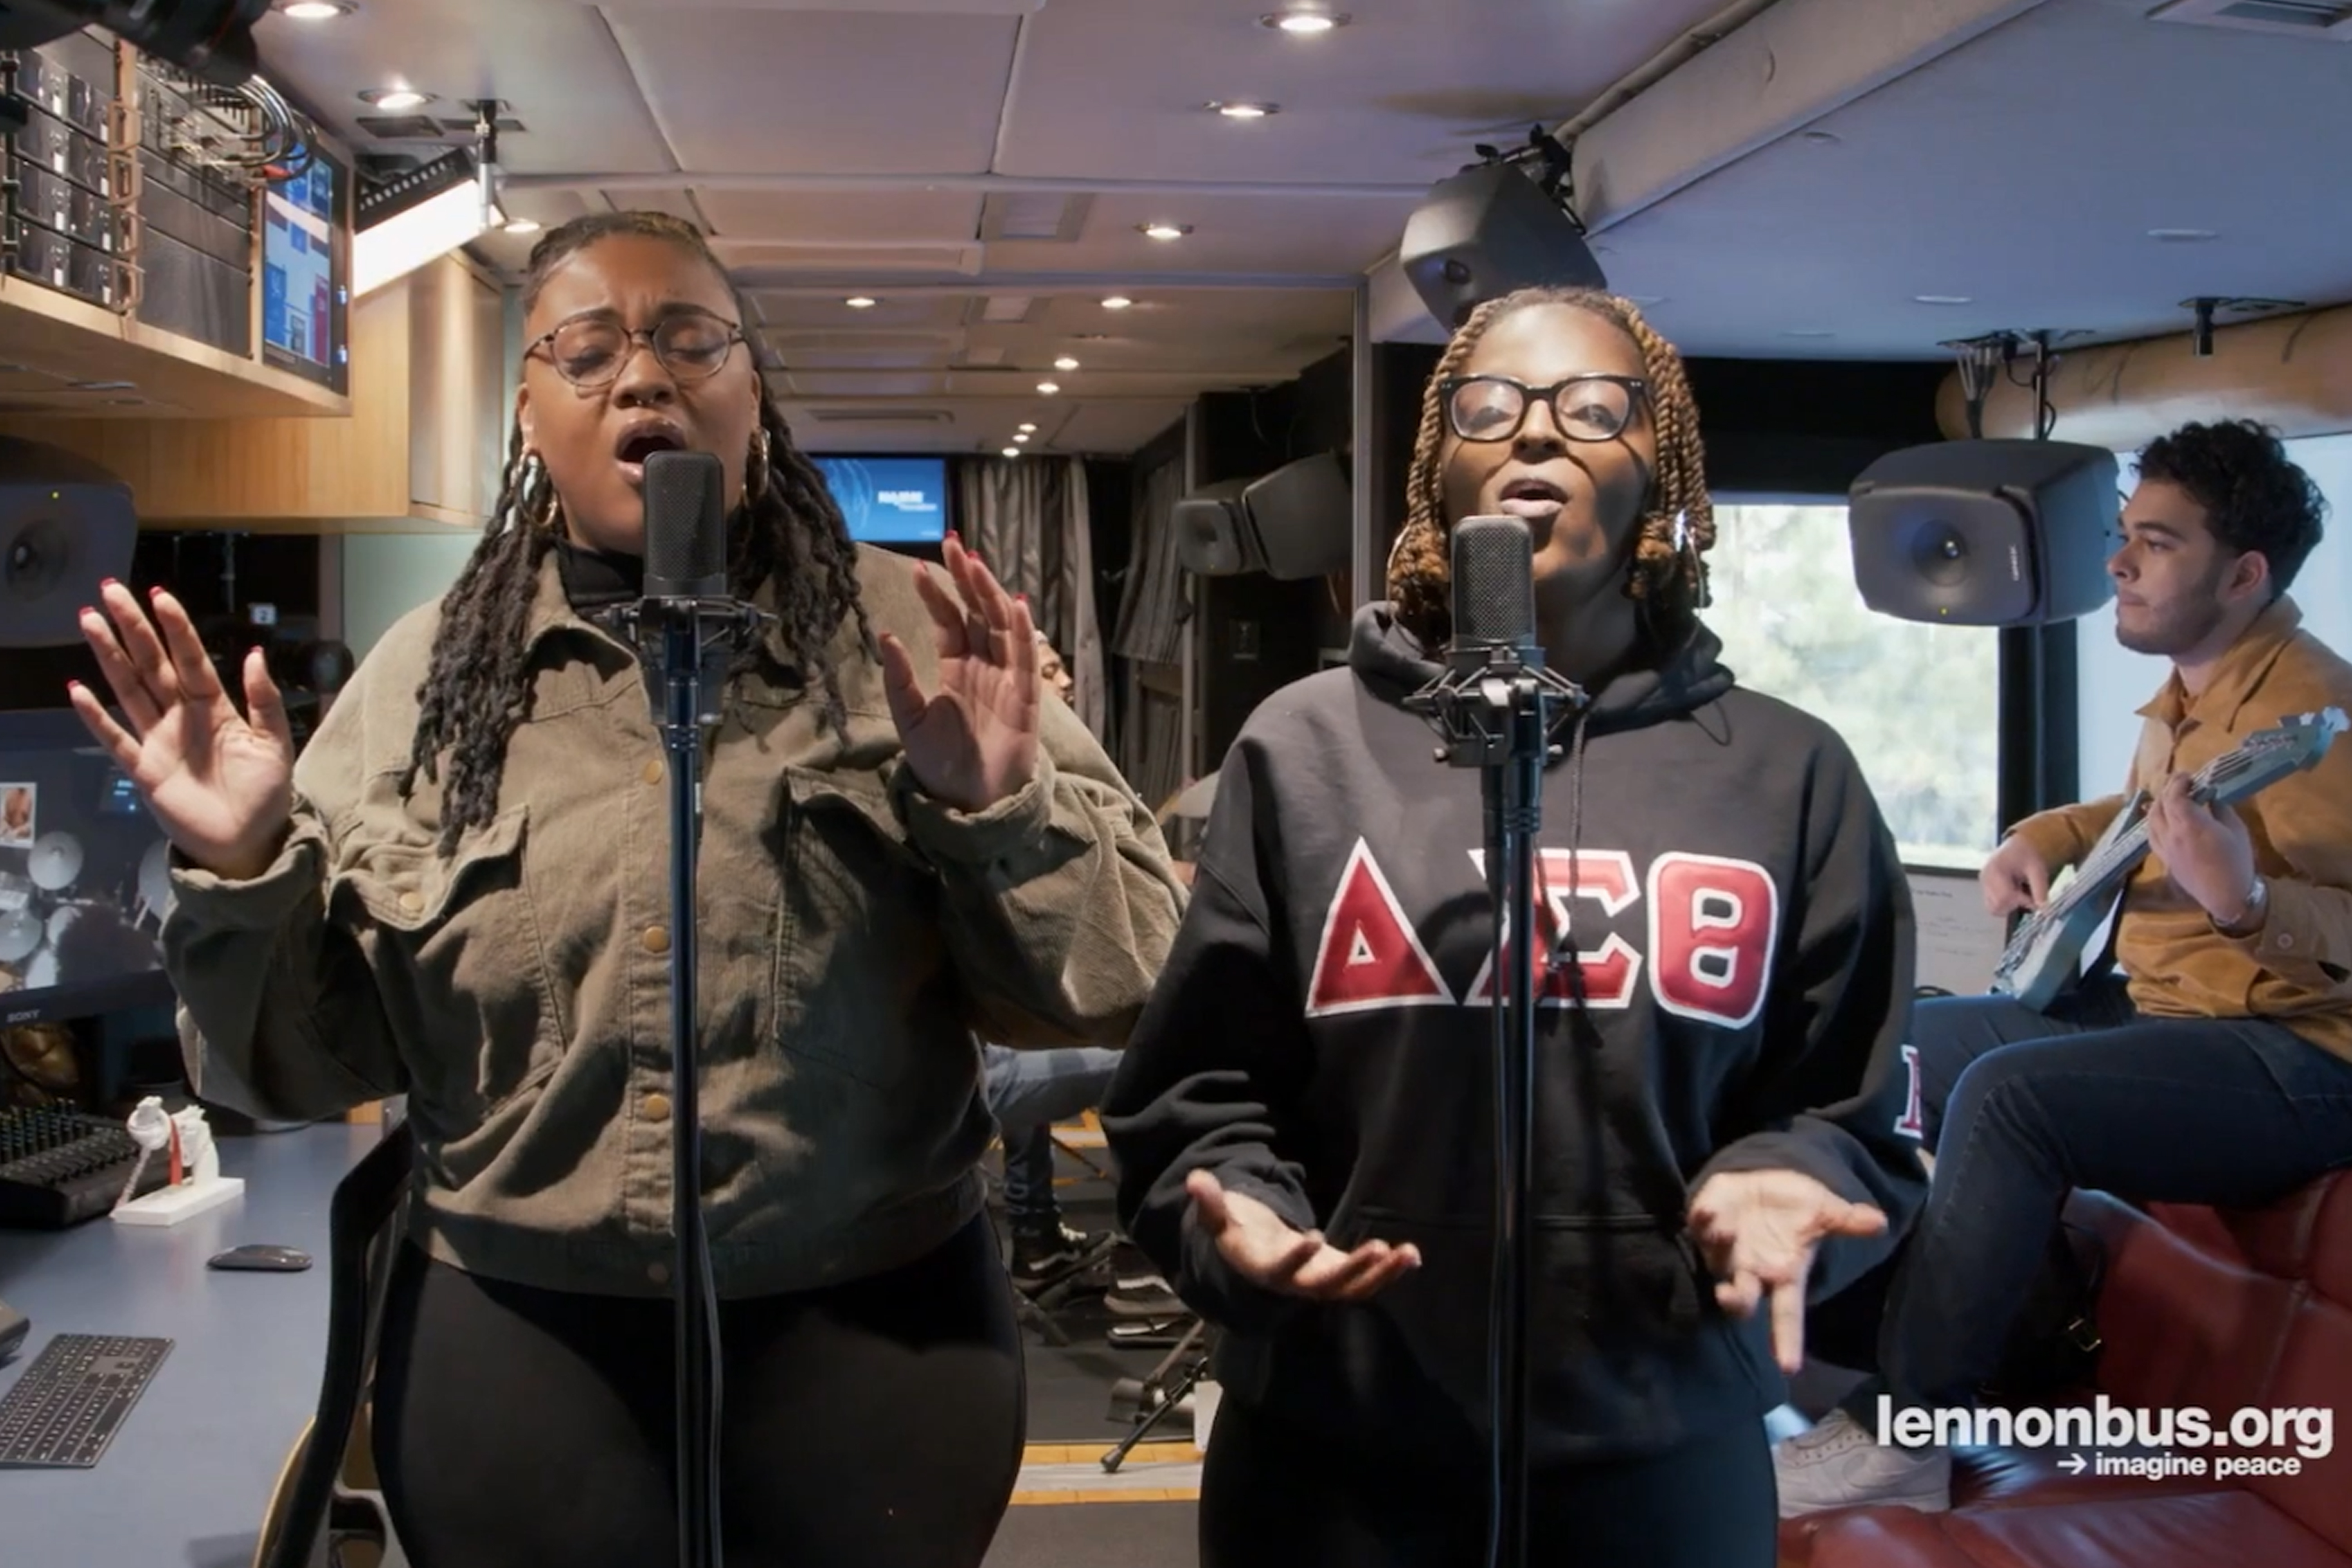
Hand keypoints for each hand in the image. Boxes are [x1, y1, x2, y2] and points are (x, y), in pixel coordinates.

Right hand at [70, 582, 294, 880]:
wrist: (250, 842)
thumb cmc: (265, 793)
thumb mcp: (275, 744)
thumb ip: (264, 700)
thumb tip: (255, 654)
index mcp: (215, 708)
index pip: (190, 659)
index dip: (175, 629)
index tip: (159, 596)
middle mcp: (181, 717)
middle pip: (152, 664)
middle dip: (132, 628)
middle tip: (110, 591)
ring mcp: (159, 741)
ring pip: (129, 689)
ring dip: (109, 657)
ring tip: (90, 622)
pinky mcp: (144, 770)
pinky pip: (115, 739)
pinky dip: (95, 717)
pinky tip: (78, 690)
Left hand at [877, 534, 1039, 813]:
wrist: (969, 801)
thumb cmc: (941, 762)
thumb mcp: (910, 719)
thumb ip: (900, 679)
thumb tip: (885, 635)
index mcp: (956, 668)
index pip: (948, 620)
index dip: (936, 594)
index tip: (920, 567)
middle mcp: (983, 666)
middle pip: (977, 612)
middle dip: (966, 579)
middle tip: (953, 544)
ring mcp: (1006, 678)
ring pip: (1000, 625)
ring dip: (990, 593)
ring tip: (975, 564)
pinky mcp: (1026, 697)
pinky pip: (1025, 658)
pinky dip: (1021, 630)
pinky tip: (1013, 603)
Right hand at [1187, 1168, 1420, 1302]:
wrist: (1255, 1265)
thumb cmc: (1239, 1237)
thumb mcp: (1221, 1221)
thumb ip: (1211, 1203)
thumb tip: (1196, 1178)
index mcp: (1266, 1271)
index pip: (1281, 1270)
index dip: (1296, 1259)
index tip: (1311, 1238)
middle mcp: (1296, 1285)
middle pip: (1326, 1286)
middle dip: (1353, 1270)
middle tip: (1376, 1249)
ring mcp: (1321, 1284)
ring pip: (1353, 1289)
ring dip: (1381, 1274)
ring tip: (1405, 1253)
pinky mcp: (1339, 1278)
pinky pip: (1367, 1282)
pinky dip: (1389, 1271)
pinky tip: (1411, 1254)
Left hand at [1687, 1169, 1885, 1373]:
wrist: (1767, 1185)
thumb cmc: (1797, 1209)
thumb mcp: (1824, 1212)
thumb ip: (1847, 1221)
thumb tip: (1881, 1222)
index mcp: (1783, 1275)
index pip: (1787, 1315)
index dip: (1787, 1340)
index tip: (1789, 1368)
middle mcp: (1750, 1271)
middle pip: (1742, 1299)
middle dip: (1736, 1301)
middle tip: (1731, 1298)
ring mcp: (1725, 1250)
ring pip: (1716, 1261)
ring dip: (1721, 1247)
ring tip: (1727, 1231)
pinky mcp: (1705, 1224)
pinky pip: (1699, 1226)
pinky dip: (1704, 1220)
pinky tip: (1709, 1210)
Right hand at [1980, 834, 2053, 917]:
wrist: (2020, 846)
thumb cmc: (2028, 854)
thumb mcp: (2038, 870)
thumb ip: (2040, 890)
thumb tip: (2043, 908)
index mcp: (1996, 870)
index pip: (2005, 897)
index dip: (2022, 901)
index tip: (2034, 898)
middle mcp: (1985, 877)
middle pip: (1997, 906)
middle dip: (2015, 905)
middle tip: (2027, 896)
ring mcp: (1983, 883)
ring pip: (1993, 907)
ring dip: (2009, 905)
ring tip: (2020, 892)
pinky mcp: (1984, 887)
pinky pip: (1993, 903)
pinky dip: (2005, 903)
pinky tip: (2014, 891)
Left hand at [2143, 772, 2257, 923]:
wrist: (2226, 897)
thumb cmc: (2237, 862)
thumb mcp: (2237, 830)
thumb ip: (2221, 810)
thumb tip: (2211, 797)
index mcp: (2190, 824)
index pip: (2174, 795)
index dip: (2178, 782)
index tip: (2188, 775)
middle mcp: (2172, 834)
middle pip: (2160, 805)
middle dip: (2168, 790)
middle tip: (2181, 784)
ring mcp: (2165, 848)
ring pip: (2151, 820)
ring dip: (2158, 805)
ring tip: (2170, 799)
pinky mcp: (2164, 859)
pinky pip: (2152, 835)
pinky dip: (2154, 822)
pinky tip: (2162, 820)